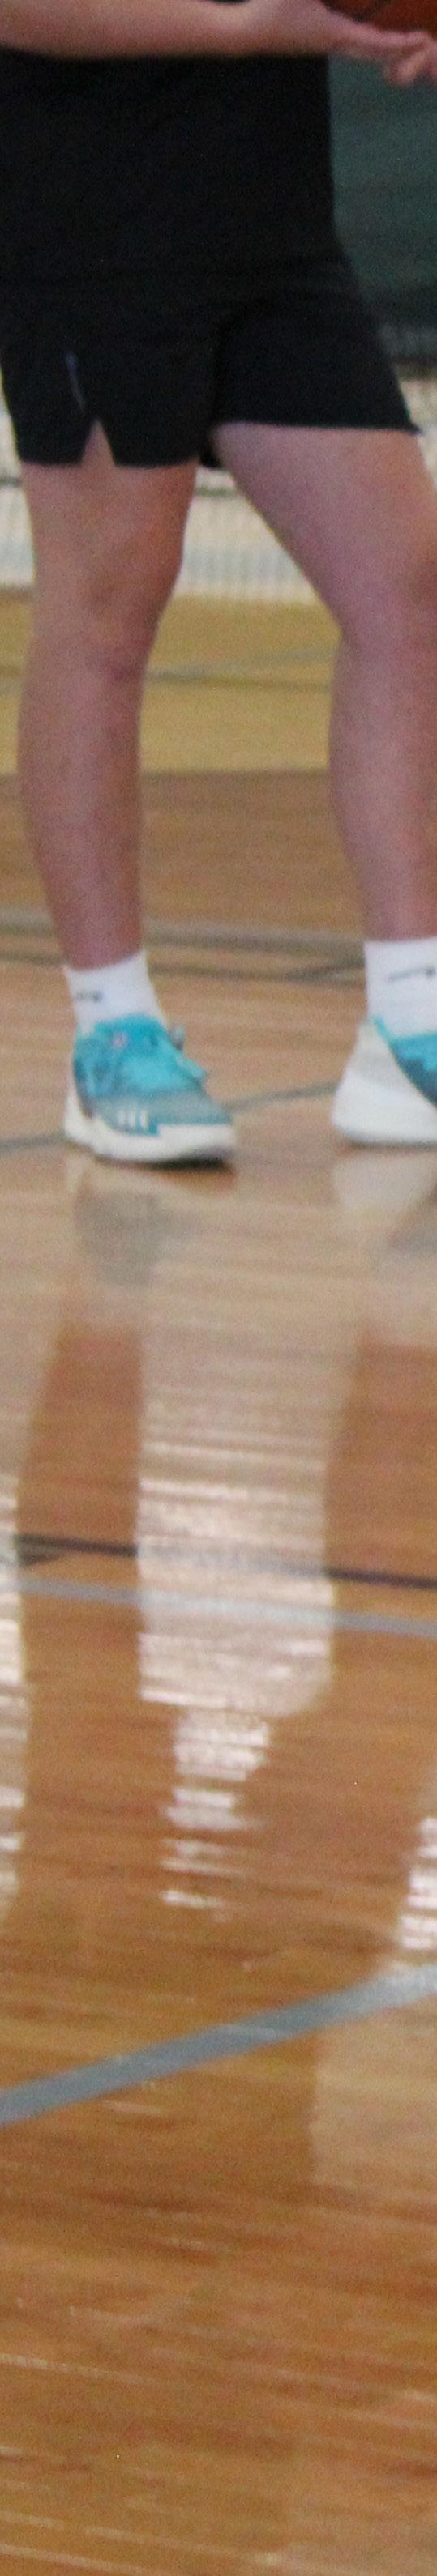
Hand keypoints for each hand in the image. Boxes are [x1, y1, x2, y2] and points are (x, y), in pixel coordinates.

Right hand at [246, 0, 436, 71]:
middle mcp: (333, 43)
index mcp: (332, 32)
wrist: (245, 33)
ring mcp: (326, 46)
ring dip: (386, 49)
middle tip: (422, 42)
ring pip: (364, 51)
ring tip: (407, 42)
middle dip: (399, 49)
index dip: (397, 42)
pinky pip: (353, 46)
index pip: (373, 41)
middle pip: (374, 52)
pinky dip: (371, 45)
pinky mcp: (319, 43)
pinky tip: (378, 39)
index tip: (418, 39)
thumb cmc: (268, 6)